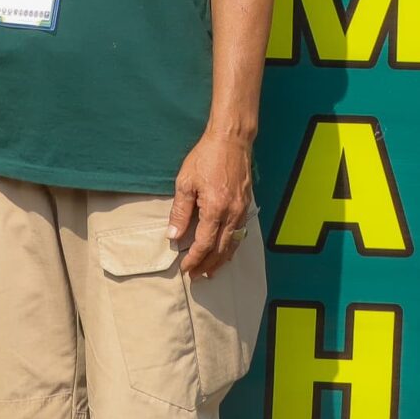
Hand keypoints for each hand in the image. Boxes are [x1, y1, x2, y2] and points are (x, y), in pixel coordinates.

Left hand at [168, 129, 254, 278]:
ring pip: (233, 244)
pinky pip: (240, 233)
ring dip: (221, 260)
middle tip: (197, 276)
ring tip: (211, 271)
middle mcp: (232, 214)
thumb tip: (173, 235)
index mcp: (215, 209)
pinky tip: (225, 251)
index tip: (185, 268)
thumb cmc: (206, 158)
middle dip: (208, 265)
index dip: (194, 259)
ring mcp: (242, 211)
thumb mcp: (185, 182)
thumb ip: (180, 211)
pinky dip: (232, 246)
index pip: (204, 244)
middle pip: (220, 249)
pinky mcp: (246, 205)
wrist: (231, 141)